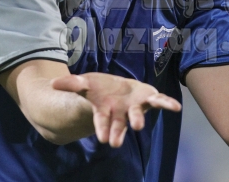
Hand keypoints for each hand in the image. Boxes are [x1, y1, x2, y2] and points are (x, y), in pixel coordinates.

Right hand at [52, 73, 180, 146]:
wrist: (118, 89)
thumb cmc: (100, 90)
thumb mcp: (85, 83)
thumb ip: (71, 84)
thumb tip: (52, 84)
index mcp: (105, 110)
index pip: (102, 121)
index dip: (102, 129)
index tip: (102, 139)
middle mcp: (120, 112)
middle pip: (119, 124)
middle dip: (118, 132)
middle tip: (115, 144)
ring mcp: (135, 106)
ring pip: (138, 114)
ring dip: (138, 120)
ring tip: (138, 127)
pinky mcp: (148, 98)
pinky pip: (159, 101)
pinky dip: (168, 104)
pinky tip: (176, 107)